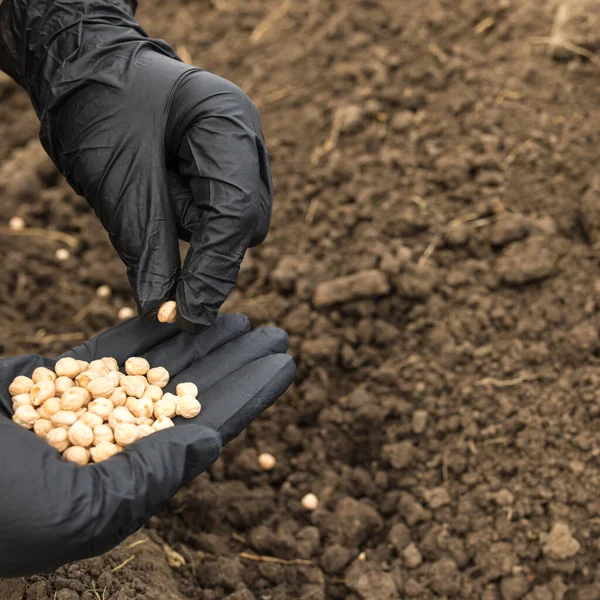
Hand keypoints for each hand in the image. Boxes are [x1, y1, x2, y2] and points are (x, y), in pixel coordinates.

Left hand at [0, 0, 272, 332]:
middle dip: (205, 252)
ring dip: (186, 225)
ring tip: (147, 183)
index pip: (234, 209)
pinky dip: (185, 218)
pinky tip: (160, 185)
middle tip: (167, 285)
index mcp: (228, 121)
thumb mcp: (116, 178)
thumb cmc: (97, 105)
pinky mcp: (225, 168)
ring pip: (231, 222)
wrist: (84, 66)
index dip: (214, 269)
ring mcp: (240, 151)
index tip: (189, 315)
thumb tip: (161, 308)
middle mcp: (245, 137)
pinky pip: (215, 213)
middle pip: (244, 220)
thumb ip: (146, 244)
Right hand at [0, 314, 294, 576]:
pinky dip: (150, 329)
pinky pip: (114, 348)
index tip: (285, 363)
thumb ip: (148, 481)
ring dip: (201, 338)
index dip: (249, 393)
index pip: (207, 428)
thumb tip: (212, 444)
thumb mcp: (76, 514)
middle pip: (193, 390)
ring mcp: (90, 405)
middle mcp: (118, 442)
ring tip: (242, 317)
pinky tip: (182, 314)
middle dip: (235, 360)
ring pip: (159, 364)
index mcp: (129, 480)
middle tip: (279, 331)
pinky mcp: (59, 378)